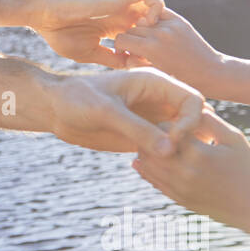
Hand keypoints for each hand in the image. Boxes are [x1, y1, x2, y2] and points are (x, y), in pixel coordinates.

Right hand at [34, 0, 163, 67]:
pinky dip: (153, 6)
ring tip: (149, 37)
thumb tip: (128, 67)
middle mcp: (121, 15)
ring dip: (158, 20)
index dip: (149, 48)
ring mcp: (121, 5)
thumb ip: (109, 59)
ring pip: (156, 4)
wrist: (45, 13)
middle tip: (156, 52)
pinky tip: (143, 25)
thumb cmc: (59, 32)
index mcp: (114, 28)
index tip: (148, 65)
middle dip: (159, 35)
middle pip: (153, 21)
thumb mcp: (88, 52)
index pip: (142, 35)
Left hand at [49, 68, 203, 153]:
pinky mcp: (143, 136)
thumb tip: (170, 149)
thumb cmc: (77, 98)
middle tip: (175, 158)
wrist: (56, 108)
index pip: (193, 100)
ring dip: (180, 153)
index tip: (173, 140)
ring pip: (182, 137)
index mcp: (154, 82)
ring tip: (163, 166)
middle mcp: (158, 100)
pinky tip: (152, 169)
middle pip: (193, 119)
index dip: (191, 121)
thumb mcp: (105, 111)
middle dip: (192, 139)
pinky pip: (165, 150)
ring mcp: (152, 119)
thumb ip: (136, 128)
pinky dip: (166, 161)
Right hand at [112, 6, 228, 94]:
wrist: (212, 73)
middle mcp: (159, 33)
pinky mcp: (179, 21)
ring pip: (143, 22)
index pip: (121, 39)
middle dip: (130, 39)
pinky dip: (154, 21)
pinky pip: (158, 15)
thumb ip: (135, 63)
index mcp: (150, 48)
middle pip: (131, 29)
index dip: (119, 48)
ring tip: (148, 43)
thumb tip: (125, 54)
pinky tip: (157, 32)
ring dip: (142, 31)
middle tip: (135, 50)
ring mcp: (170, 25)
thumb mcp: (155, 75)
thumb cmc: (182, 81)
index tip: (124, 54)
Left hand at [131, 108, 249, 230]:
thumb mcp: (234, 138)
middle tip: (150, 126)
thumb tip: (187, 108)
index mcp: (199, 153)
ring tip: (147, 141)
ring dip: (145, 152)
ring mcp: (181, 189)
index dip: (165, 120)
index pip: (165, 128)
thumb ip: (209, 121)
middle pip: (151, 148)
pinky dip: (146, 171)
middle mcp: (185, 172)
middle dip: (150, 135)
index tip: (168, 116)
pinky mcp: (179, 200)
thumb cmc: (249, 167)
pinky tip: (142, 161)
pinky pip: (155, 183)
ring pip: (148, 167)